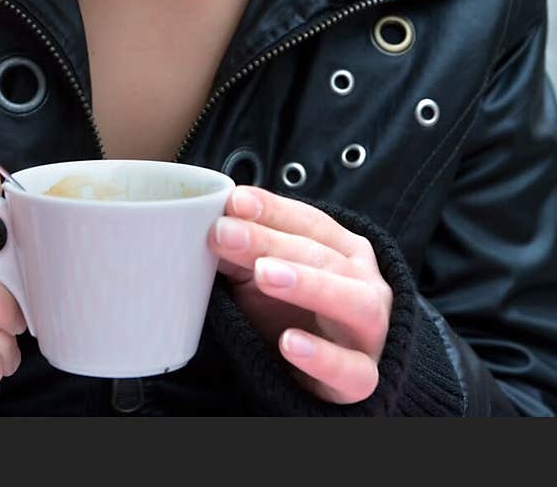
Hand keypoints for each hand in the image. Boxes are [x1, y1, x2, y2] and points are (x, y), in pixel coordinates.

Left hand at [209, 186, 392, 404]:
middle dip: (273, 242)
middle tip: (228, 235)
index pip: (311, 222)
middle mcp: (366, 284)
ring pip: (354, 302)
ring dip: (309, 284)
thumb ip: (242, 253)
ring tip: (264, 274)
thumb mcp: (265, 278)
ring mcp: (371, 333)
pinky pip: (353, 370)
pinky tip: (288, 343)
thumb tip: (211, 225)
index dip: (272, 210)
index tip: (233, 202)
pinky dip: (322, 357)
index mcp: (346, 250)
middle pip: (324, 256)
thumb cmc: (297, 316)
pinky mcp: (363, 379)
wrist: (325, 379)